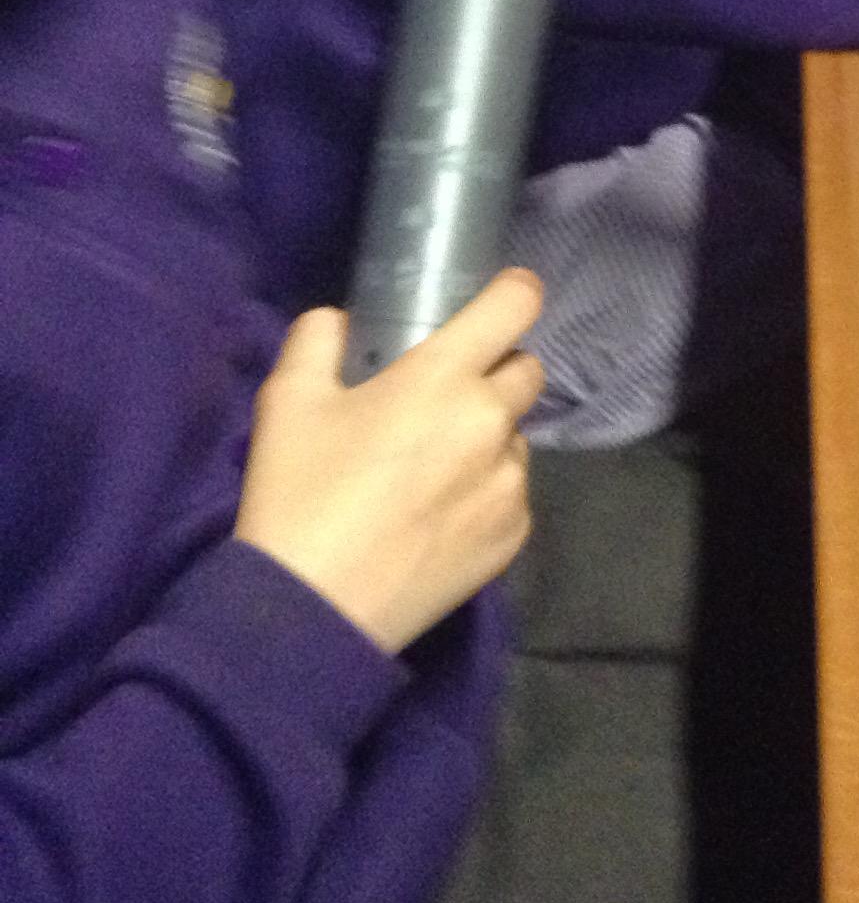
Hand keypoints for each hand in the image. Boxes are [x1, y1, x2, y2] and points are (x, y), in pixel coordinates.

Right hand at [233, 270, 545, 654]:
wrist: (313, 610)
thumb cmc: (299, 495)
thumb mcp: (287, 402)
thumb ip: (316, 340)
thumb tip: (338, 322)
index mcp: (443, 377)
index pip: (515, 305)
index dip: (515, 292)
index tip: (503, 298)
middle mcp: (491, 422)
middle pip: (527, 371)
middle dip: (495, 371)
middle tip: (444, 397)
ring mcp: (509, 484)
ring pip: (517, 437)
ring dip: (489, 438)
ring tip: (431, 470)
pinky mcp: (513, 537)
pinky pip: (512, 493)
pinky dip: (486, 493)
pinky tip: (437, 516)